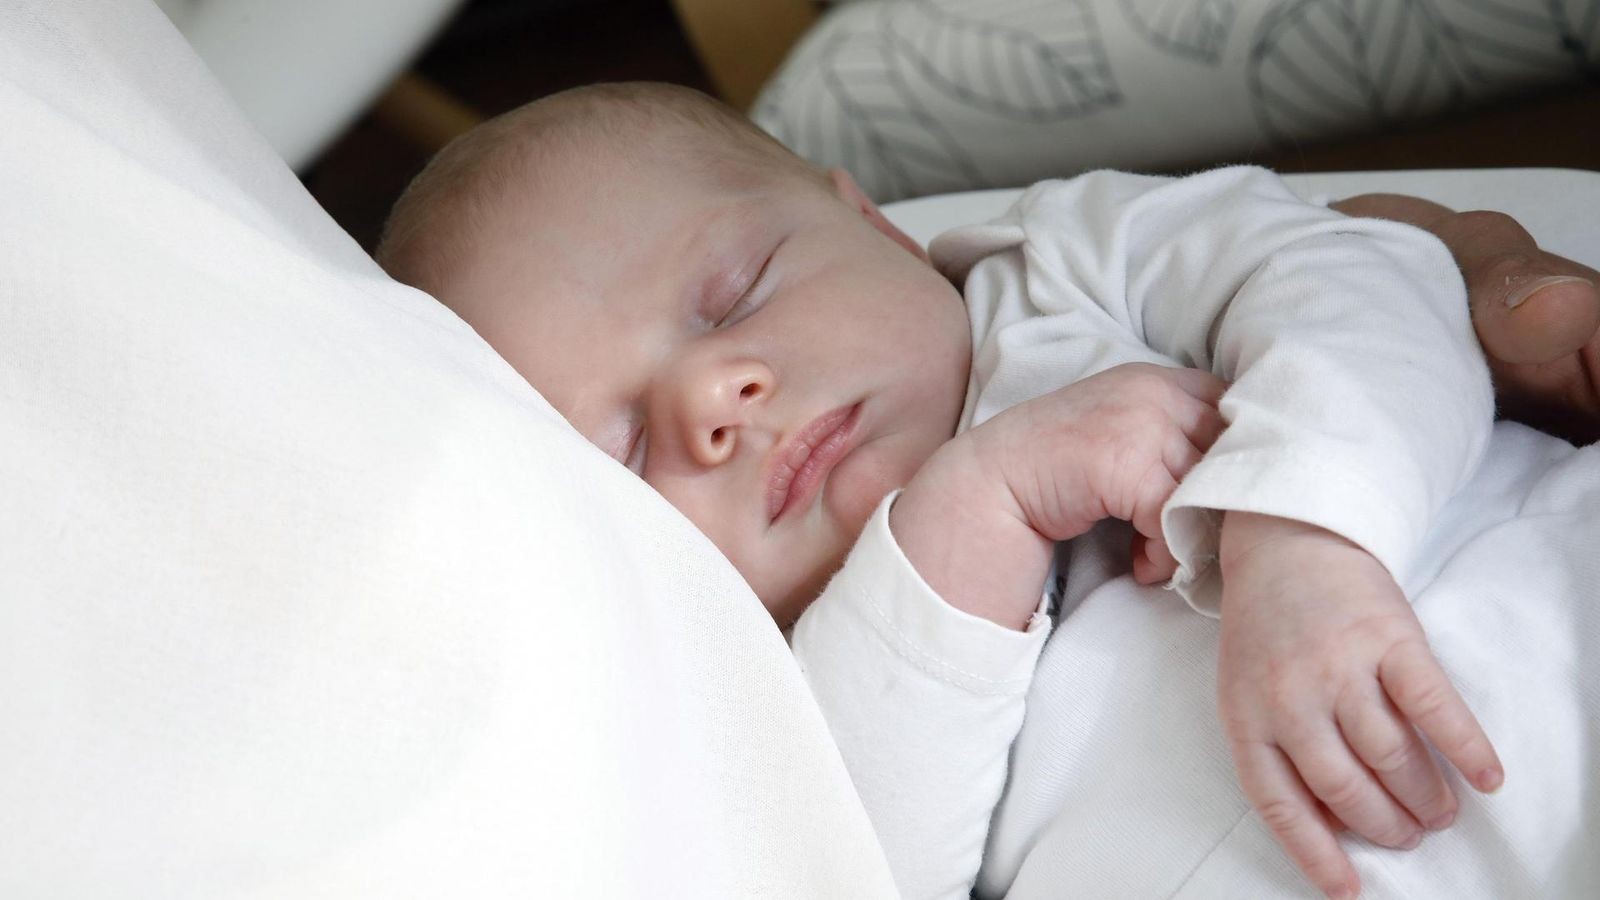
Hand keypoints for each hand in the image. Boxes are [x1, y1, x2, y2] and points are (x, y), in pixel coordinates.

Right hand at [892, 363, 1225, 628]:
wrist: (992, 485)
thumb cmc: (1062, 471)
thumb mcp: (1125, 434)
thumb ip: (1177, 435)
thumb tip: (1247, 477)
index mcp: (1159, 379)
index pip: (1238, 414)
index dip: (1238, 465)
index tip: (1216, 505)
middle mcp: (1154, 391)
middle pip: (1231, 453)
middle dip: (1220, 508)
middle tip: (1194, 543)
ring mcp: (1140, 422)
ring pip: (1206, 489)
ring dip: (1188, 538)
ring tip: (1159, 557)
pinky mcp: (1123, 463)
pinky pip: (1172, 516)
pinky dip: (1163, 554)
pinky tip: (1140, 564)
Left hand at [1217, 512, 1503, 898]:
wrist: (1285, 538)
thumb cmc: (1267, 626)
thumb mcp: (1245, 686)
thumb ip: (1277, 745)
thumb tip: (1331, 821)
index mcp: (1247, 715)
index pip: (1280, 804)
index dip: (1317, 853)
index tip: (1348, 888)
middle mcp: (1290, 697)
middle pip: (1347, 789)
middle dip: (1386, 826)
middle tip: (1410, 834)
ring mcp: (1340, 667)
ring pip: (1393, 758)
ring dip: (1425, 797)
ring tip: (1440, 811)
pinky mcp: (1388, 639)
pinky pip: (1434, 708)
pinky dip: (1465, 748)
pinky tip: (1485, 777)